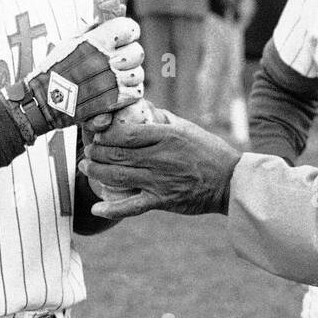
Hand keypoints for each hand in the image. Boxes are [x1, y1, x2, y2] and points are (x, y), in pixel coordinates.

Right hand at [5, 17, 143, 135]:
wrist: (43, 100)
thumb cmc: (56, 67)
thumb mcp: (72, 40)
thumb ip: (97, 26)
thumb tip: (120, 8)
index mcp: (96, 41)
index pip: (130, 28)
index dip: (129, 32)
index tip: (122, 38)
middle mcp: (105, 60)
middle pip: (137, 52)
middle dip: (129, 56)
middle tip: (116, 61)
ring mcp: (111, 81)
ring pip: (138, 74)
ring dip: (129, 76)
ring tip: (112, 77)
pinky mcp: (115, 100)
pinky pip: (136, 91)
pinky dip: (129, 92)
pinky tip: (116, 90)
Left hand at [79, 110, 241, 219]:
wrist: (229, 182)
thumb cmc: (209, 151)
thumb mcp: (187, 128)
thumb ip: (162, 119)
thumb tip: (142, 107)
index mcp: (166, 136)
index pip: (126, 133)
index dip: (105, 134)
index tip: (98, 132)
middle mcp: (160, 157)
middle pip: (116, 154)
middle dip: (95, 152)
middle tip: (88, 150)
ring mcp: (160, 180)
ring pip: (118, 177)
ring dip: (96, 172)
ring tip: (87, 167)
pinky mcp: (162, 200)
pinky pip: (132, 206)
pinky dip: (112, 209)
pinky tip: (96, 209)